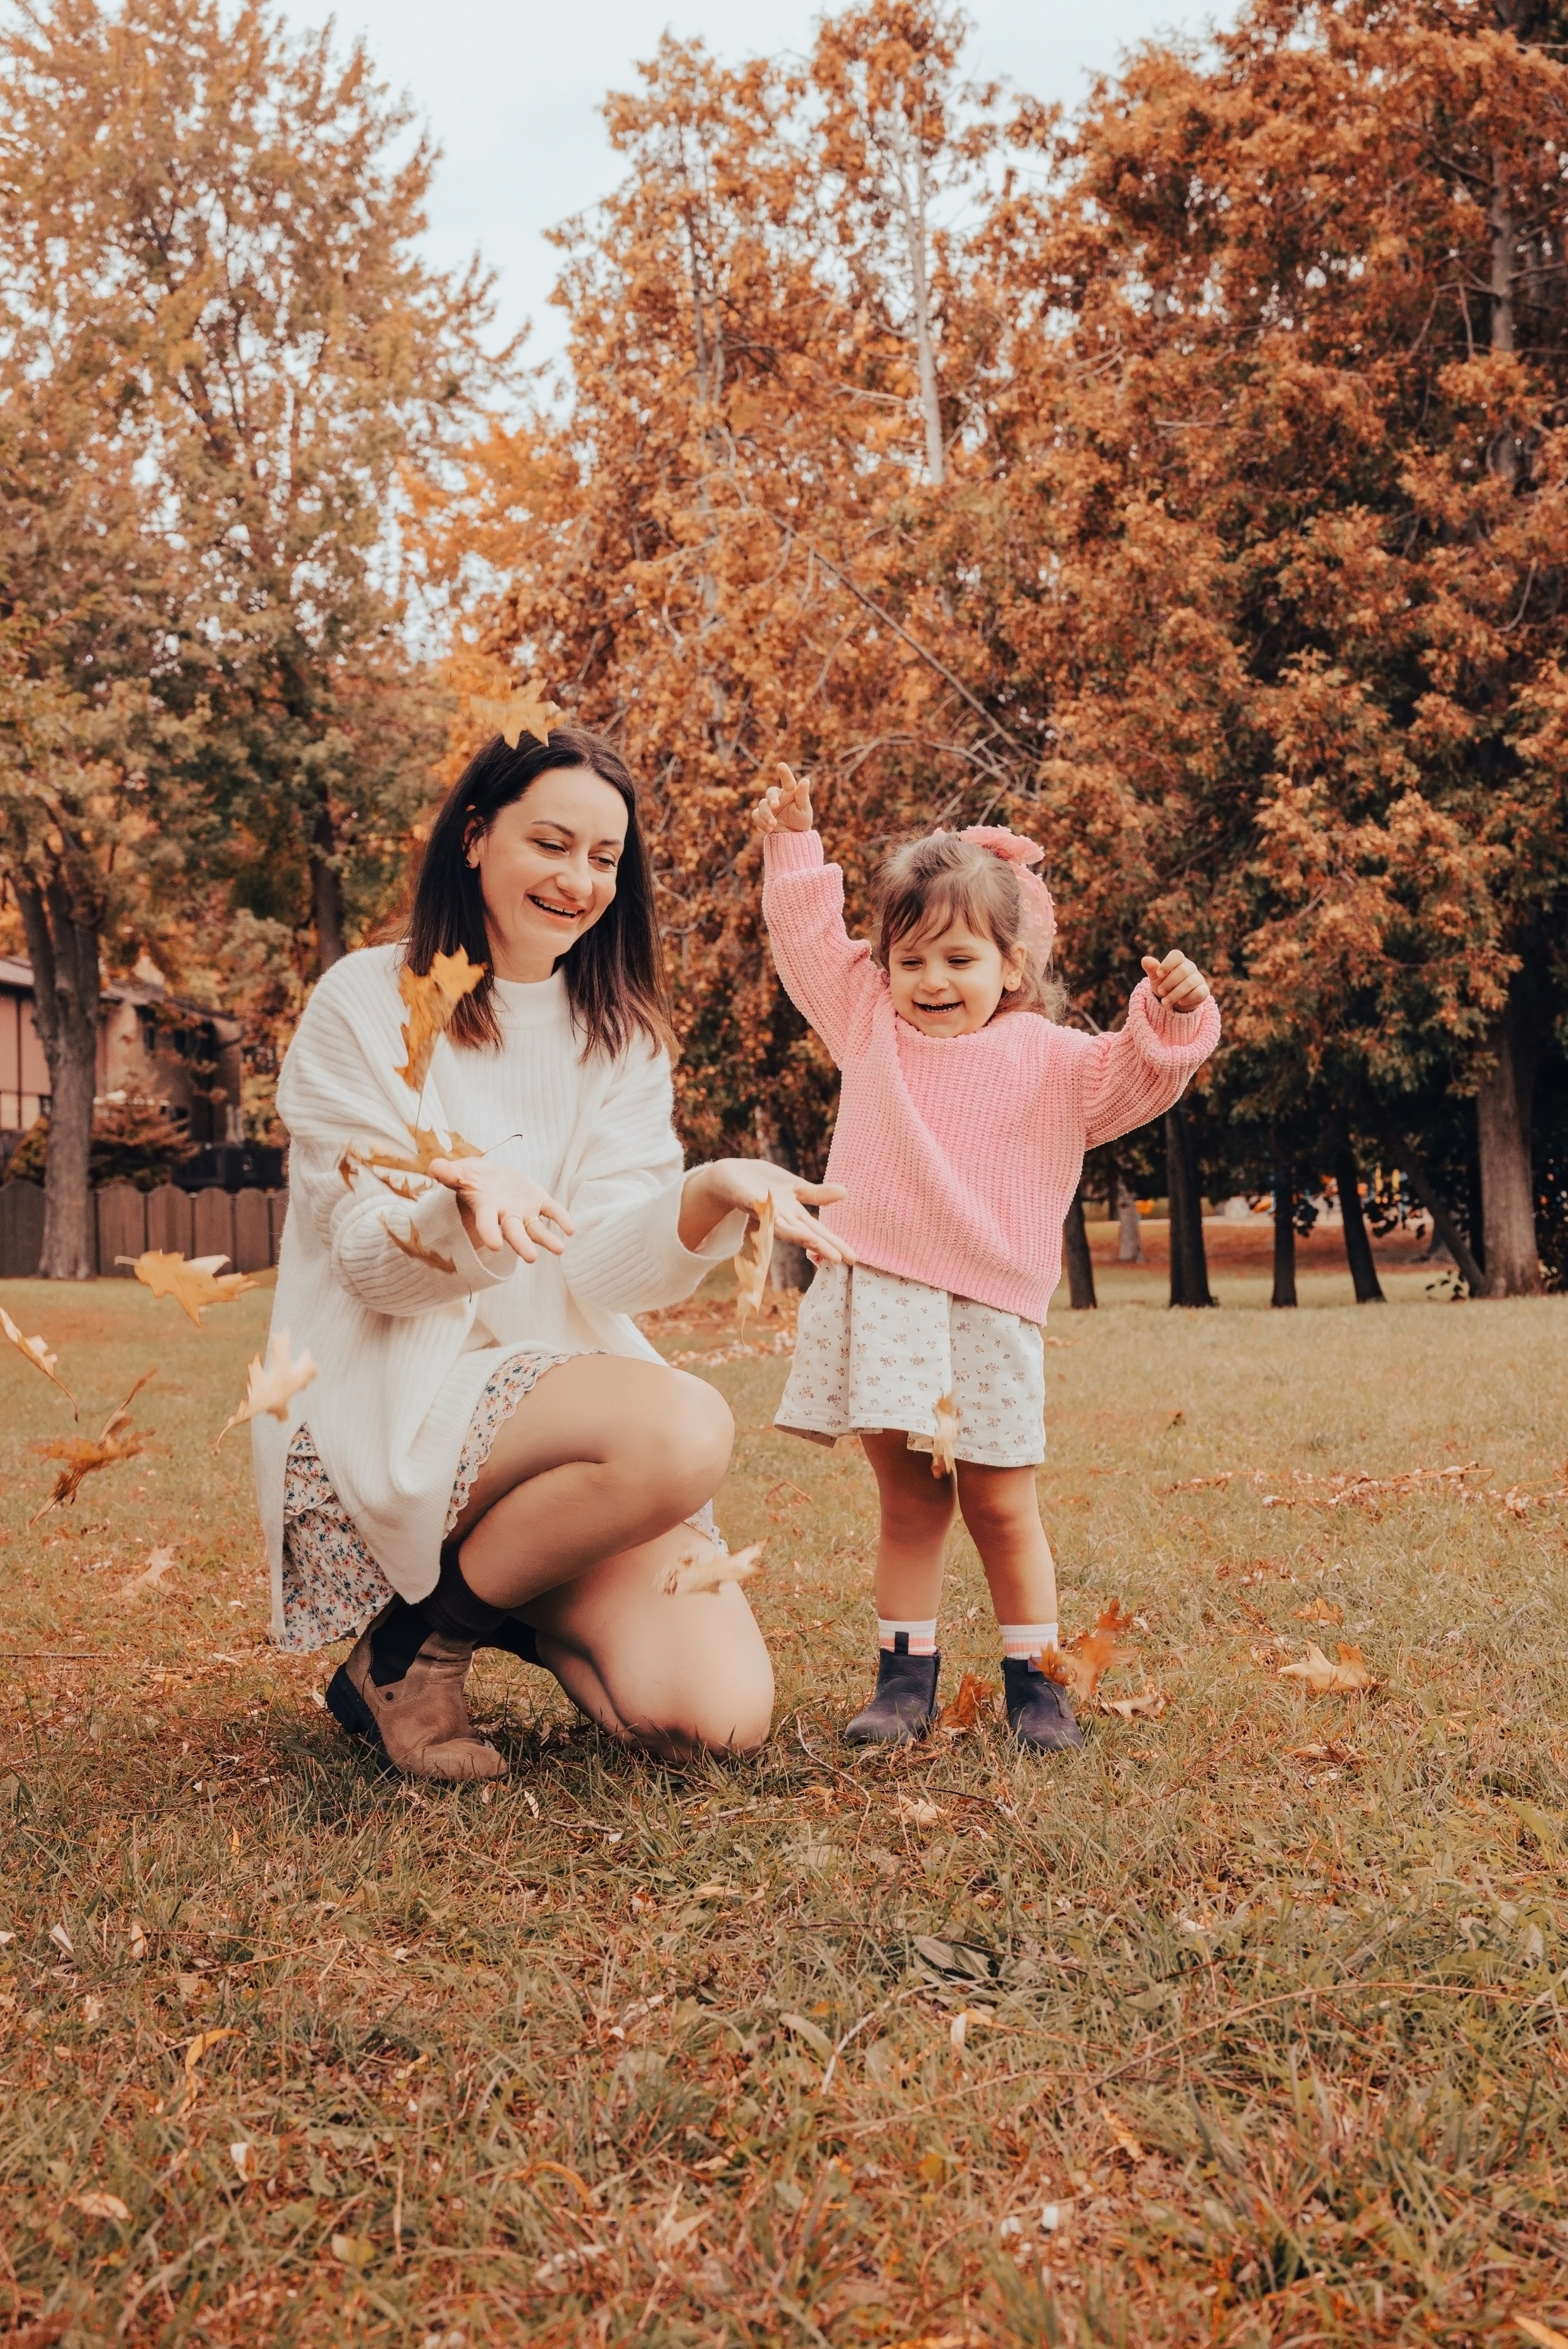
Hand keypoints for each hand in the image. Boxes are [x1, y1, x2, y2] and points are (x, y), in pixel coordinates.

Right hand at [427, 1158, 574, 1261]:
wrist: (489, 1177)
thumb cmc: (470, 1179)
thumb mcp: (459, 1174)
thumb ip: (449, 1174)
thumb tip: (434, 1166)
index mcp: (485, 1209)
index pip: (486, 1224)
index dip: (488, 1233)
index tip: (494, 1245)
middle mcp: (505, 1216)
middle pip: (514, 1233)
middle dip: (521, 1245)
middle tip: (531, 1259)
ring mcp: (523, 1211)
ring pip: (535, 1229)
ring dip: (547, 1239)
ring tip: (560, 1249)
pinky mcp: (538, 1202)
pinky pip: (551, 1211)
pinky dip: (561, 1219)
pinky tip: (570, 1229)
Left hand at [678, 1157, 853, 1262]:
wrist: (730, 1177)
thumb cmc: (763, 1185)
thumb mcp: (795, 1188)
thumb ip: (817, 1195)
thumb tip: (846, 1193)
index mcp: (793, 1215)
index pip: (818, 1232)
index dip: (835, 1244)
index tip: (852, 1259)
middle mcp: (780, 1217)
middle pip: (804, 1234)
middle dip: (820, 1246)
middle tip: (839, 1260)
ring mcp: (763, 1210)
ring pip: (781, 1225)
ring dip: (796, 1234)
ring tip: (813, 1242)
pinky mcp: (746, 1198)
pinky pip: (755, 1204)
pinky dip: (763, 1208)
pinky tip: (771, 1211)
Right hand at [751, 763, 813, 836]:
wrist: (793, 836)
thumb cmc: (801, 820)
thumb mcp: (804, 809)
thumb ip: (803, 796)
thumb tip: (805, 780)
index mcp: (790, 792)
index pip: (788, 781)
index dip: (784, 773)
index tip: (781, 765)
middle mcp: (778, 797)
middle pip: (770, 792)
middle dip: (771, 798)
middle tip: (775, 806)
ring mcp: (769, 806)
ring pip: (762, 805)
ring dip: (766, 815)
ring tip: (773, 824)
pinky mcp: (761, 816)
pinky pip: (756, 815)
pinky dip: (760, 822)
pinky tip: (769, 829)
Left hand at [1141, 949, 1211, 1013]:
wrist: (1174, 1002)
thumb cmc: (1165, 985)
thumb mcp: (1156, 979)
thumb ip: (1152, 969)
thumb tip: (1145, 959)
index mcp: (1178, 961)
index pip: (1176, 955)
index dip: (1168, 964)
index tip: (1159, 974)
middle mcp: (1190, 967)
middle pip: (1183, 970)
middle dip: (1169, 982)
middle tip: (1160, 992)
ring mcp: (1198, 978)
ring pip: (1190, 983)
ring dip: (1175, 994)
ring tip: (1164, 1002)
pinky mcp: (1204, 990)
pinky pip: (1199, 992)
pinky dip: (1188, 998)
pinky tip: (1180, 1002)